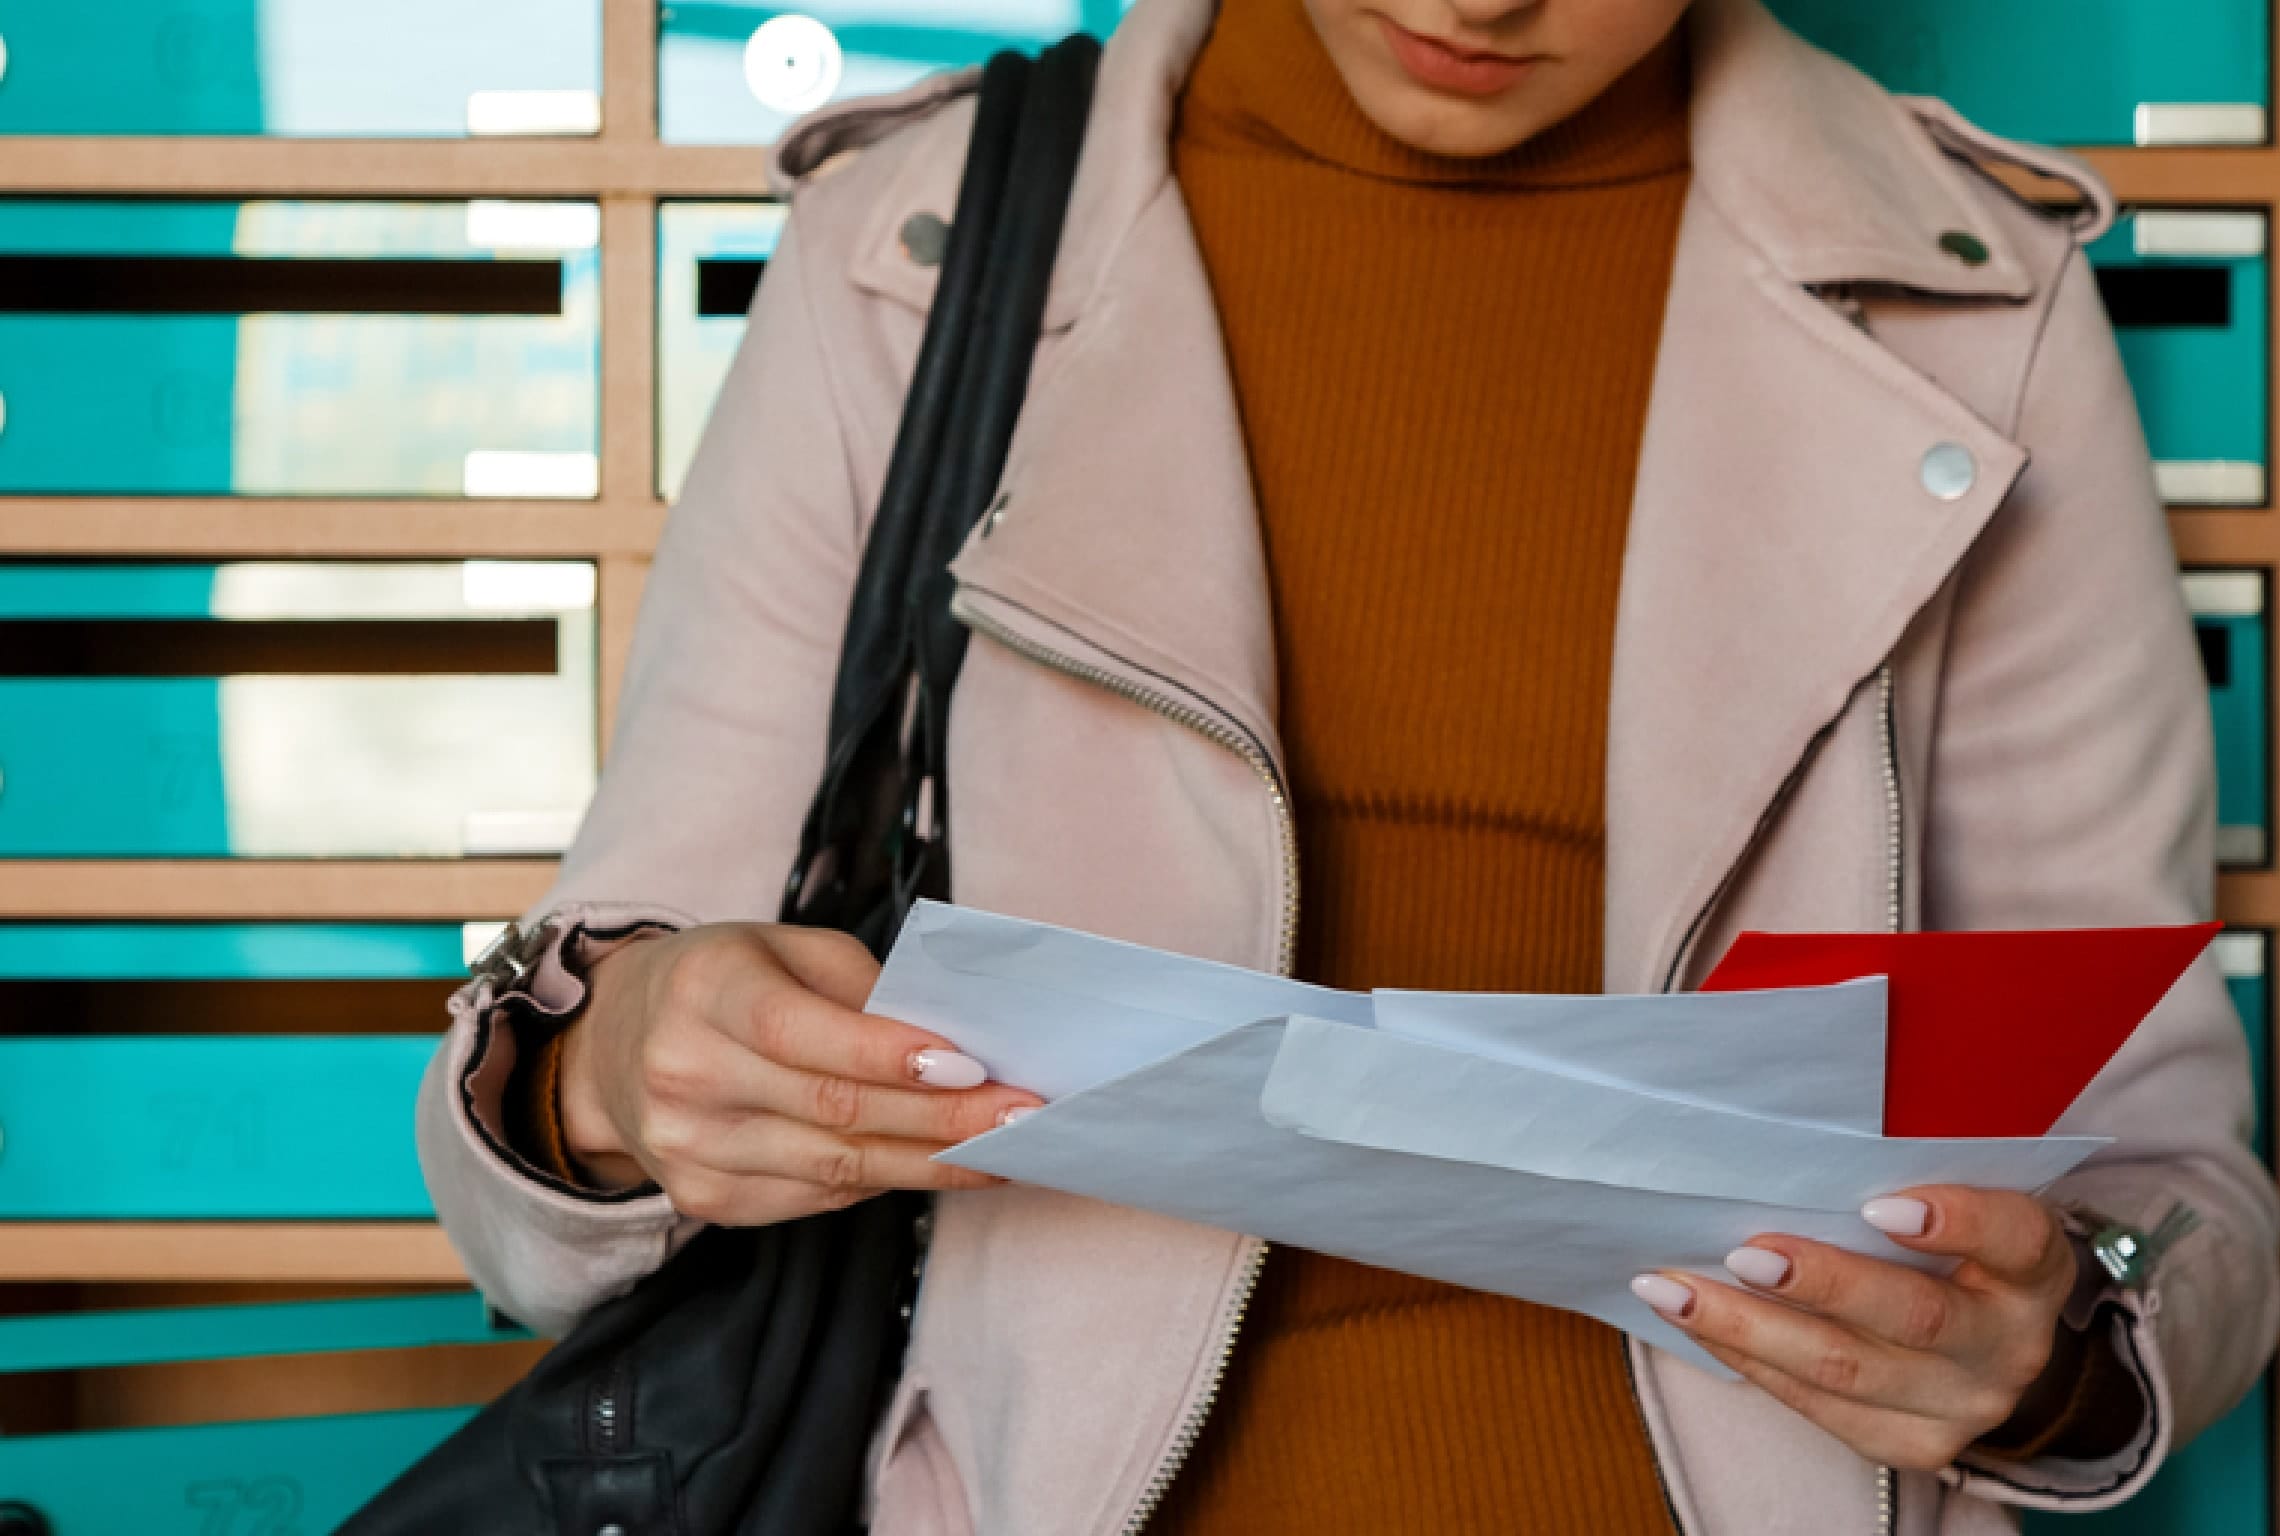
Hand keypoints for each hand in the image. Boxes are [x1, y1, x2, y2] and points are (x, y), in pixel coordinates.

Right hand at [555, 923, 1040, 1223]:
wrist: (615, 1046)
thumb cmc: (726, 981)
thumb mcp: (782, 948)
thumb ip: (860, 985)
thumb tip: (953, 1039)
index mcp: (705, 992)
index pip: (801, 1033)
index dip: (890, 1054)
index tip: (975, 1063)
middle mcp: (685, 1075)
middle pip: (833, 1110)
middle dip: (942, 1117)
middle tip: (1025, 1115)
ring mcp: (690, 1149)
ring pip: (836, 1169)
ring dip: (932, 1163)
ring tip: (1004, 1149)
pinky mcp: (706, 1200)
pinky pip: (818, 1197)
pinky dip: (886, 1180)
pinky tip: (939, 1165)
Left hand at [1630, 1186, 2079, 1469]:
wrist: (1987, 1344)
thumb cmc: (1951, 1246)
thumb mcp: (1957, 1199)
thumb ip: (1902, 1176)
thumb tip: (1781, 1149)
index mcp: (2032, 1267)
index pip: (2012, 1238)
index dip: (1953, 1221)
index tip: (1879, 1204)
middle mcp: (2010, 1344)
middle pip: (1914, 1317)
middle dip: (1821, 1284)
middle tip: (1743, 1251)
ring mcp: (1963, 1405)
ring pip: (1848, 1371)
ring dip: (1747, 1328)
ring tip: (1672, 1290)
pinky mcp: (1912, 1443)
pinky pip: (1816, 1405)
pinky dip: (1747, 1359)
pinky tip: (1695, 1323)